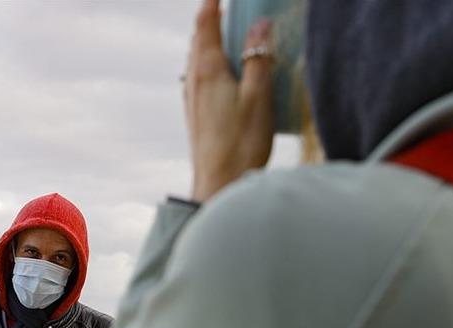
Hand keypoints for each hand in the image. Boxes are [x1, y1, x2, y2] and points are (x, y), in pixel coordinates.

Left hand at [185, 0, 274, 201]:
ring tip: (226, 30)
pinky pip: (200, 77)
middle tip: (225, 5)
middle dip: (211, 18)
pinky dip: (211, 62)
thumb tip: (260, 24)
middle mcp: (194, 81)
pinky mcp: (196, 114)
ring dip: (209, 40)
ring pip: (197, 58)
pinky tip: (223, 71)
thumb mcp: (259, 96)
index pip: (206, 23)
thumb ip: (259, 58)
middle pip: (199, 39)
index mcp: (208, 70)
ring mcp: (192, 98)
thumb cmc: (241, 143)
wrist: (218, 185)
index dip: (212, 2)